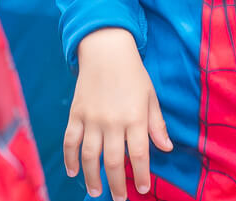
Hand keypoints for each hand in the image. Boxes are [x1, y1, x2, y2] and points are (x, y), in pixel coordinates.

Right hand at [65, 29, 171, 199]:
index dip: (141, 175)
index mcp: (135, 117)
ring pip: (89, 156)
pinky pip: (70, 142)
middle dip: (117, 185)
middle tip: (120, 199)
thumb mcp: (151, 96)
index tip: (142, 189)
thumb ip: (157, 125)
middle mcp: (113, 121)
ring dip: (92, 178)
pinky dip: (70, 159)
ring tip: (96, 192)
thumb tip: (165, 149)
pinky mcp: (76, 114)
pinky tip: (73, 172)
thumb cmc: (134, 74)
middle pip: (113, 161)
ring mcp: (92, 118)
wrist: (106, 50)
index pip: (139, 154)